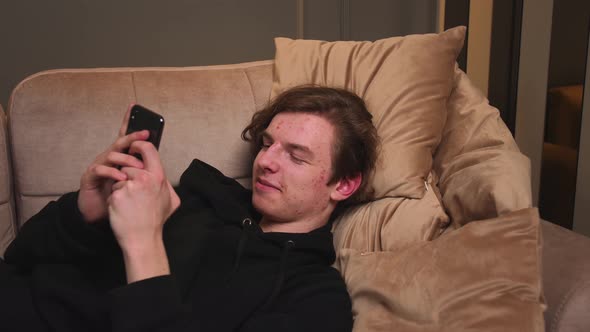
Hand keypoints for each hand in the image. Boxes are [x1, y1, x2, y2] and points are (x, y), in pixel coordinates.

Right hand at [78, 106, 147, 222]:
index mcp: (119, 157)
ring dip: (126, 159)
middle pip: (120, 142)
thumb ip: (142, 172)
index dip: (128, 121)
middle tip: (146, 134)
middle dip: (133, 137)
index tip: (134, 106)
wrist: (99, 214)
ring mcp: (98, 166)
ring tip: (137, 166)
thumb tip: (159, 166)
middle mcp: (108, 158)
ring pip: (112, 155)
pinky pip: (100, 170)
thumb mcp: (133, 183)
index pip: (125, 136)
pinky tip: (122, 178)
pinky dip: (113, 173)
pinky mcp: (89, 177)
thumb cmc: (117, 196)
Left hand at [107, 140, 179, 281]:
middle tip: (133, 189)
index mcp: (158, 177)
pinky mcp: (116, 195)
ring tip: (129, 203)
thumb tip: (162, 174)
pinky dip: (115, 198)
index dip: (139, 144)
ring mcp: (129, 187)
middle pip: (129, 164)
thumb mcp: (171, 200)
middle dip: (127, 174)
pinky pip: (113, 190)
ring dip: (121, 187)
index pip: (148, 148)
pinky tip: (122, 209)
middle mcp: (144, 179)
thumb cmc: (155, 219)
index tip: (134, 147)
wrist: (142, 239)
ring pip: (119, 177)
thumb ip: (166, 184)